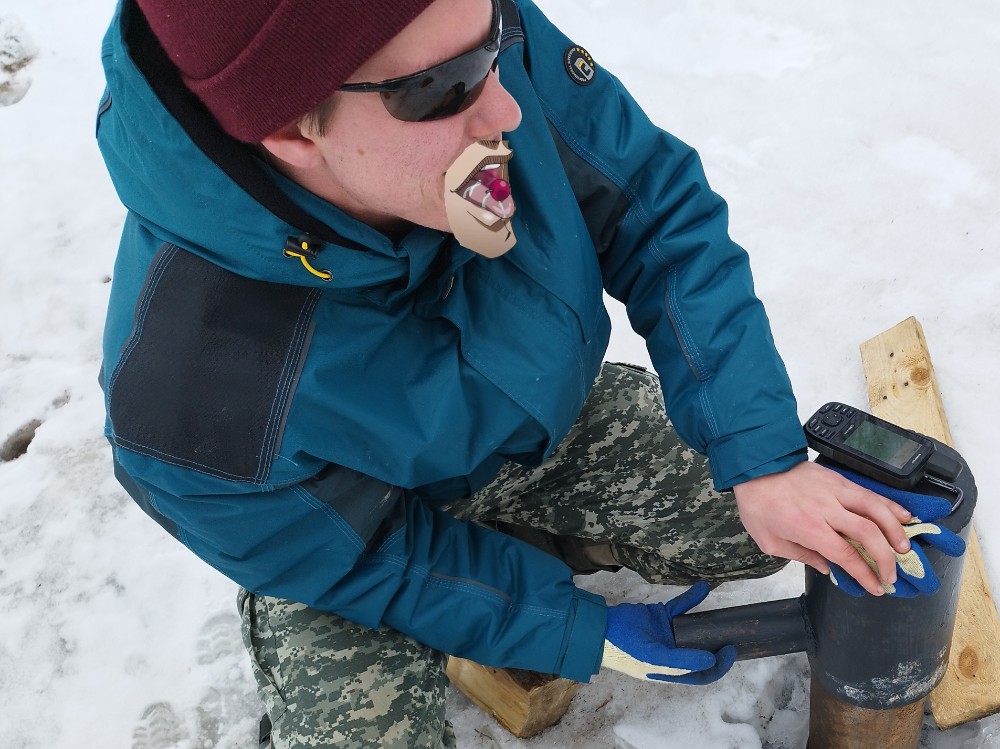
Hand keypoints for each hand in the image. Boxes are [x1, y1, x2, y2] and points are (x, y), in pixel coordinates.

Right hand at [602, 581, 735, 684]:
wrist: (601, 627)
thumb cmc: (626, 649)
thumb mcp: (654, 657)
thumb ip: (682, 660)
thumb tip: (711, 659)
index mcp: (671, 670)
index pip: (701, 674)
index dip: (718, 666)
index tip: (730, 651)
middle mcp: (672, 653)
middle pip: (700, 652)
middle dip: (716, 646)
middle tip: (732, 635)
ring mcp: (666, 633)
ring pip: (692, 628)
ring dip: (707, 621)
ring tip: (723, 616)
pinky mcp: (660, 615)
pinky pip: (680, 607)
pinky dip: (691, 597)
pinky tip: (703, 587)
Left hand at [733, 461, 912, 595]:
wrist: (754, 467)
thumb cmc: (758, 505)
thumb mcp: (769, 541)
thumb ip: (801, 556)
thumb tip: (827, 567)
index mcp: (808, 527)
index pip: (846, 554)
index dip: (865, 574)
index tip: (876, 587)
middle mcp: (826, 509)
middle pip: (868, 533)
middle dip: (885, 558)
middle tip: (891, 575)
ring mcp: (835, 490)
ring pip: (875, 508)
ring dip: (895, 530)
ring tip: (905, 548)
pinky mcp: (838, 479)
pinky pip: (869, 492)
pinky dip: (889, 505)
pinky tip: (903, 516)